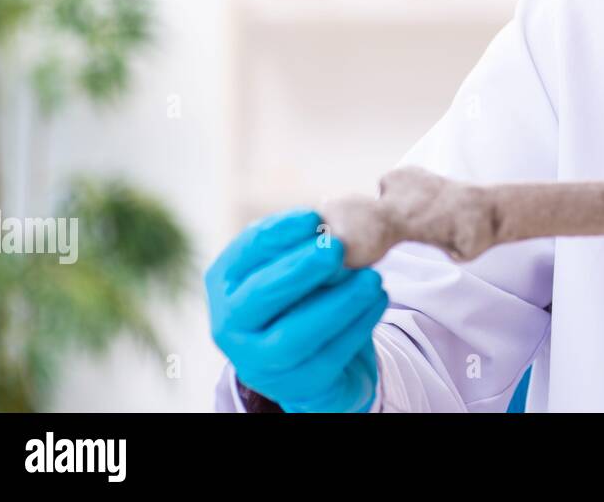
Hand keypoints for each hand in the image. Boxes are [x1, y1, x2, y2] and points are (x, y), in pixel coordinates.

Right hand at [205, 208, 388, 411]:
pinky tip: (378, 301)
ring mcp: (258, 361)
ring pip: (293, 336)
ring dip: (337, 303)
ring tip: (372, 278)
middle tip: (337, 247)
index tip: (314, 216)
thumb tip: (332, 228)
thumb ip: (305, 246)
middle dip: (299, 270)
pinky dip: (356, 326)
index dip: (277, 234)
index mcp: (225, 283)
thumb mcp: (296, 266)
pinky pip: (327, 357)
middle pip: (259, 297)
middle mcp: (229, 325)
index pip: (244, 254)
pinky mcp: (295, 386)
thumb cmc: (302, 296)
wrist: (312, 358)